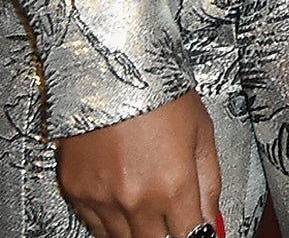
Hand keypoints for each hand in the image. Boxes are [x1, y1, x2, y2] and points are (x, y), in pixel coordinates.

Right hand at [55, 90, 225, 237]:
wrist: (109, 68)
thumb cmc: (158, 91)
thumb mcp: (201, 132)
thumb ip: (209, 183)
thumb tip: (213, 219)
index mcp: (172, 185)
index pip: (190, 236)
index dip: (197, 233)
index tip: (197, 228)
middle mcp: (135, 199)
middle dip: (167, 234)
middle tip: (171, 218)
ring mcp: (102, 199)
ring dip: (139, 231)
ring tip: (147, 205)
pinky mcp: (76, 192)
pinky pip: (94, 226)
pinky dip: (110, 222)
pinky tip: (122, 201)